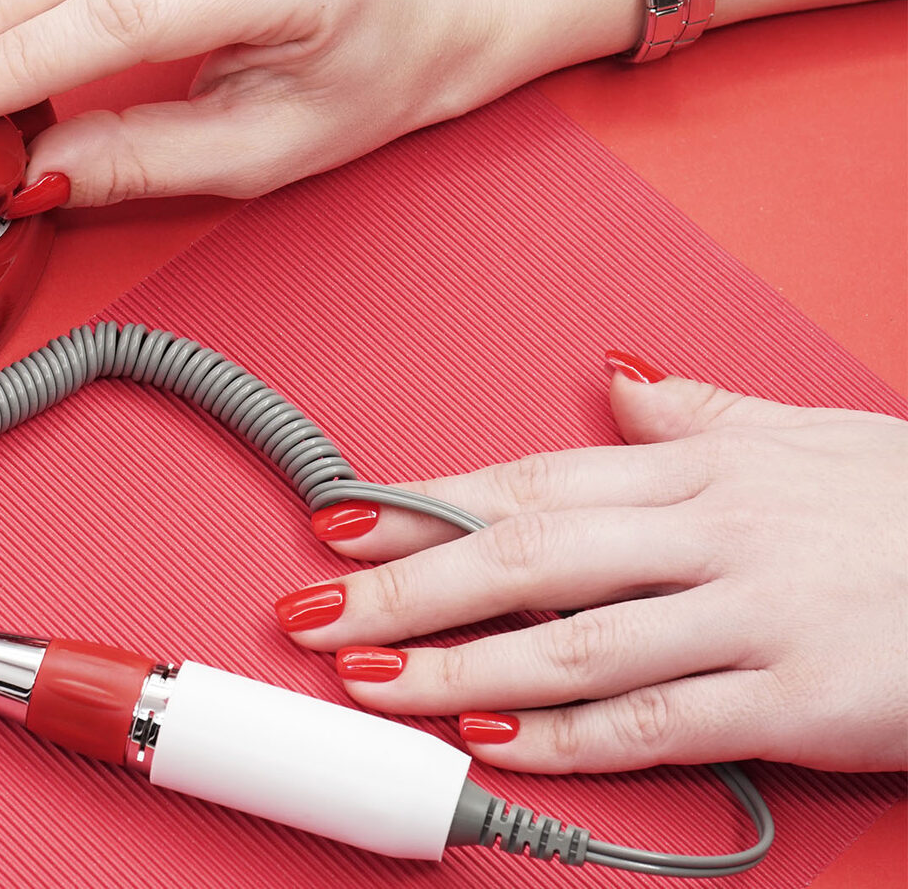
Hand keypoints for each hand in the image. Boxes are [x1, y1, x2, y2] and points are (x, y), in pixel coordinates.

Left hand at [273, 352, 907, 772]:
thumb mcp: (807, 436)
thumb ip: (699, 413)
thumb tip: (611, 377)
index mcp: (702, 468)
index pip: (532, 479)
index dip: (426, 503)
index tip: (340, 517)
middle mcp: (714, 533)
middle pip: (528, 554)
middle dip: (407, 586)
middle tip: (313, 611)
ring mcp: (753, 616)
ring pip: (572, 643)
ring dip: (455, 667)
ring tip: (369, 681)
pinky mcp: (796, 700)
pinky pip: (655, 721)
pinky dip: (564, 739)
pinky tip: (488, 743)